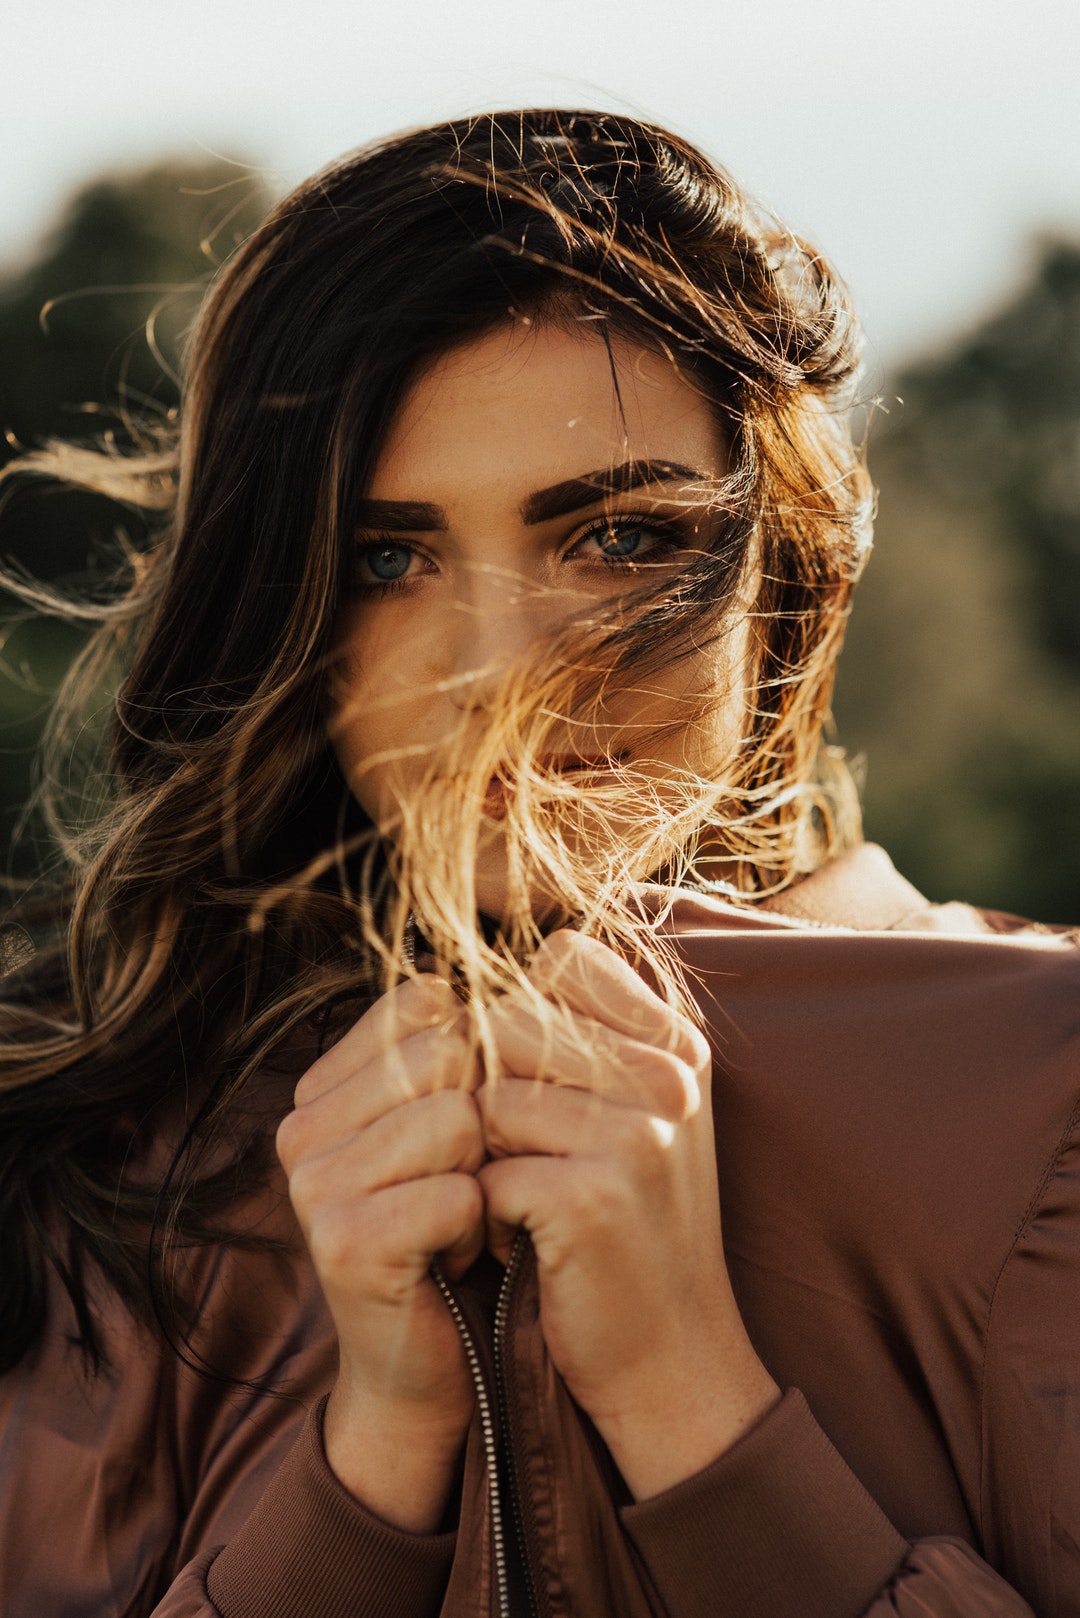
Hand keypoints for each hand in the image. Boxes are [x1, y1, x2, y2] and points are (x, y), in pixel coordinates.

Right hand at [276, 976, 484, 1529]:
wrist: (434, 1364)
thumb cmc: (457, 1228)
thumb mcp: (452, 1124)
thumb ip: (458, 1045)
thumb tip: (512, 964)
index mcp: (323, 1084)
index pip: (427, 1001)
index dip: (481, 1055)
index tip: (472, 1126)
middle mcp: (301, 1125)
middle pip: (447, 1052)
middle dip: (487, 1119)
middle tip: (468, 1182)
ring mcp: (312, 1183)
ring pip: (457, 1118)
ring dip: (484, 1177)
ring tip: (459, 1220)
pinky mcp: (342, 1242)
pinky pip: (457, 1193)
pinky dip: (479, 1227)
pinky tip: (454, 1258)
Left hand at [477, 931, 778, 1499]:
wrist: (674, 1357)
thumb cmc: (635, 1224)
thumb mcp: (640, 1113)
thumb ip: (586, 1034)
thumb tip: (480, 967)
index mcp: (677, 1043)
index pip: (561, 959)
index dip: (517, 1011)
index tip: (526, 1079)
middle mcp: (667, 1076)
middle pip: (510, 1023)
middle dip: (490, 1092)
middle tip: (519, 1156)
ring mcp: (637, 1135)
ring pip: (488, 1099)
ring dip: (483, 1158)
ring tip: (523, 1201)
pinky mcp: (593, 1198)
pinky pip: (485, 1172)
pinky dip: (485, 1214)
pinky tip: (524, 1242)